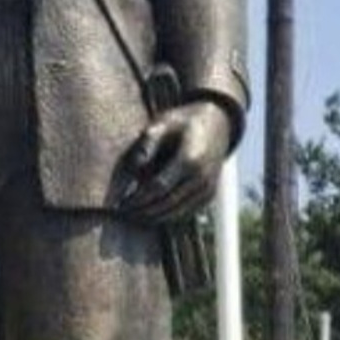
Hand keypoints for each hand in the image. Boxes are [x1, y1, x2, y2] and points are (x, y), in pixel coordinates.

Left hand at [119, 100, 230, 224]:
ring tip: (132, 216)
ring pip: (177, 213)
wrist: (217, 125)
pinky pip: (186, 212)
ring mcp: (208, 188)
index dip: (139, 197)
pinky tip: (150, 214)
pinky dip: (168, 216)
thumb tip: (135, 165)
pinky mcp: (209, 196)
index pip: (159, 186)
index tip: (122, 201)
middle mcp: (202, 177)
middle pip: (168, 203)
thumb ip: (148, 141)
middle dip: (144, 211)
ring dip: (154, 217)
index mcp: (190, 158)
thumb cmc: (184, 122)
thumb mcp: (165, 121)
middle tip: (123, 213)